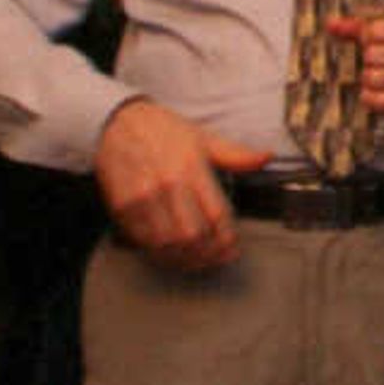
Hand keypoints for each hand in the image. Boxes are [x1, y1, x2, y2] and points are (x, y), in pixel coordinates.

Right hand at [94, 99, 270, 273]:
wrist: (117, 123)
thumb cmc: (164, 130)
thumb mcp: (203, 137)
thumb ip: (235, 154)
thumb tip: (267, 157)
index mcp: (191, 167)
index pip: (216, 213)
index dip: (227, 237)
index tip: (234, 248)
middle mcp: (167, 184)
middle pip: (193, 235)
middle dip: (210, 253)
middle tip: (220, 258)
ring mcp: (142, 198)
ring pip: (168, 244)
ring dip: (186, 259)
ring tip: (200, 261)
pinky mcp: (122, 208)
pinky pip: (144, 241)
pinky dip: (161, 254)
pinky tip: (174, 254)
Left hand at [326, 12, 383, 118]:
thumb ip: (365, 28)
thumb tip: (331, 24)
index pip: (375, 31)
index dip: (366, 38)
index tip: (372, 42)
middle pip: (371, 54)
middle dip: (368, 60)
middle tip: (380, 62)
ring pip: (370, 77)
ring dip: (368, 79)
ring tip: (380, 77)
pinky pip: (374, 100)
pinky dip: (369, 97)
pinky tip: (378, 92)